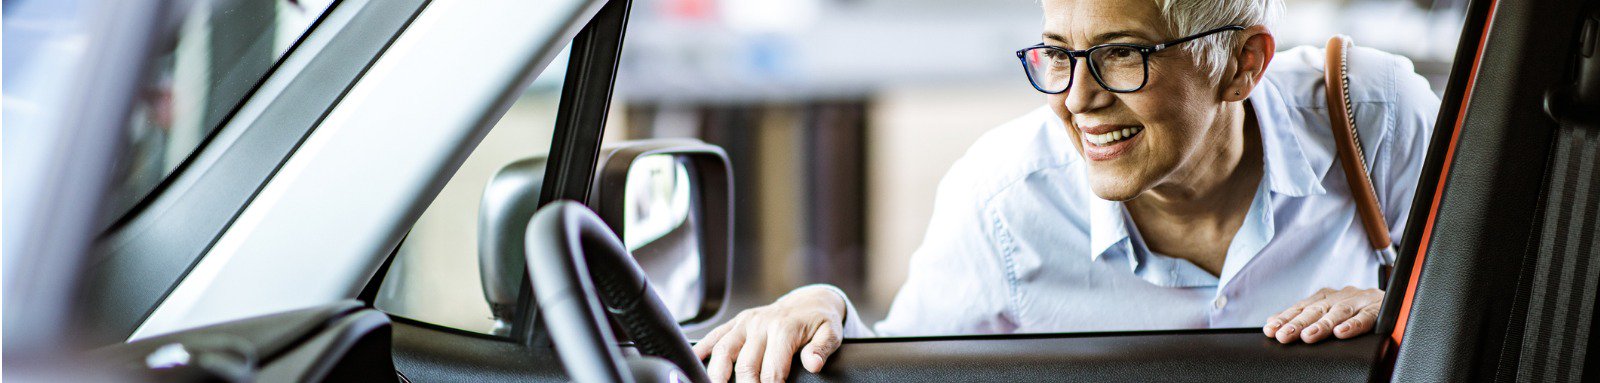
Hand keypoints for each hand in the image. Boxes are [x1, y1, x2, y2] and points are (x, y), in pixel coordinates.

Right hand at [693, 286, 846, 382]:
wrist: (809, 301)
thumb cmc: (819, 322)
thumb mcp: (832, 333)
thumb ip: (822, 349)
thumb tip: (813, 364)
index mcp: (784, 329)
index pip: (772, 371)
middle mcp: (760, 324)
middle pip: (745, 365)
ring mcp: (745, 323)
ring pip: (722, 350)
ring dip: (716, 374)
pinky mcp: (736, 322)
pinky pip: (714, 336)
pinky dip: (701, 350)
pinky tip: (695, 364)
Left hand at [1262, 286, 1382, 343]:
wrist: (1398, 304)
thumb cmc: (1358, 312)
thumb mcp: (1331, 313)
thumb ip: (1307, 318)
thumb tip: (1273, 325)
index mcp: (1328, 297)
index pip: (1302, 307)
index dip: (1286, 317)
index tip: (1271, 329)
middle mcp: (1342, 295)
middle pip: (1316, 309)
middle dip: (1298, 322)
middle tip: (1284, 334)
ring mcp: (1361, 300)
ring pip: (1339, 312)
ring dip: (1322, 324)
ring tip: (1308, 335)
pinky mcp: (1379, 309)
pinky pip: (1366, 316)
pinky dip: (1353, 324)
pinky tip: (1341, 332)